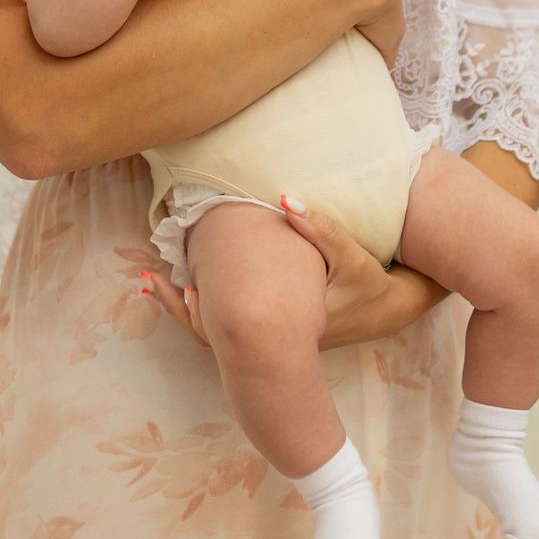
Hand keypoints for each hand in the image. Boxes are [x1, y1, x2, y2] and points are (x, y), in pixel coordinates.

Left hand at [142, 194, 440, 351]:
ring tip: (157, 283)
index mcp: (286, 324)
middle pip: (213, 333)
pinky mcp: (279, 333)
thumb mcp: (350, 256)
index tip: (168, 277)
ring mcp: (276, 341)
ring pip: (220, 333)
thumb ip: (320, 227)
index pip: (227, 322)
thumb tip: (283, 197)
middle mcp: (276, 338)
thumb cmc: (369, 284)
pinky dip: (208, 310)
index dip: (193, 307)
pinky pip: (233, 328)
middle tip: (148, 279)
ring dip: (190, 310)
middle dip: (179, 308)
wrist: (389, 310)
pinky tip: (193, 286)